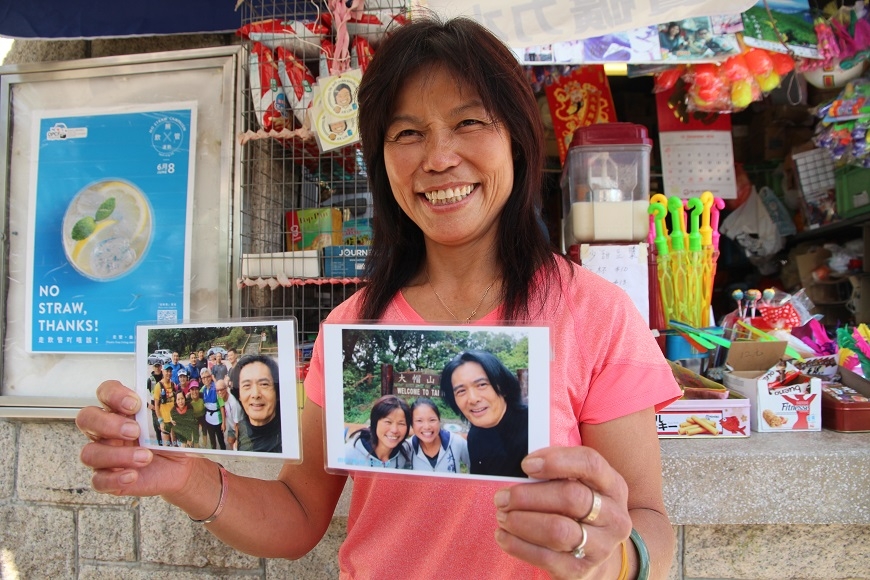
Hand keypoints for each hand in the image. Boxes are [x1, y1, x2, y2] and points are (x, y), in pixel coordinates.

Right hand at [76, 380, 198, 497]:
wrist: (180, 467)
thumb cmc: (171, 439)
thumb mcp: (173, 421)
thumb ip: (167, 407)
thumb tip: (178, 397)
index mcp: (121, 410)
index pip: (105, 392)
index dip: (114, 394)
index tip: (135, 404)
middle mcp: (106, 430)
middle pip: (86, 418)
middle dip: (108, 424)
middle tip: (135, 431)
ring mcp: (104, 455)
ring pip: (89, 453)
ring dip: (117, 455)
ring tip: (145, 457)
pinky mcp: (107, 478)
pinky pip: (98, 480)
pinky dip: (114, 479)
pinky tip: (133, 475)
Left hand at [493, 446, 631, 579]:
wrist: (597, 553)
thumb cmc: (580, 509)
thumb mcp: (581, 484)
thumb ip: (557, 472)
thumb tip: (524, 468)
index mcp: (613, 486)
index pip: (590, 464)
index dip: (556, 461)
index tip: (526, 465)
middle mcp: (613, 516)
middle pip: (571, 498)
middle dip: (528, 496)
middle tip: (502, 497)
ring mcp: (600, 546)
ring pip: (557, 530)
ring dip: (521, 521)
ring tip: (502, 515)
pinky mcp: (580, 571)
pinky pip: (545, 557)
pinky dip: (517, 545)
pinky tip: (503, 535)